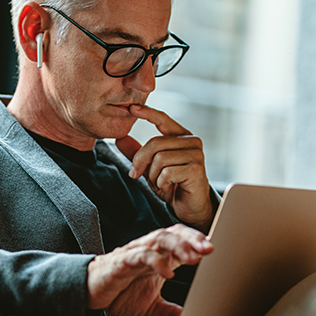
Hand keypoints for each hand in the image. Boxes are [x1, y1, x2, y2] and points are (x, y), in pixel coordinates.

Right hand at [87, 224, 212, 315]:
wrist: (90, 293)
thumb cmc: (120, 292)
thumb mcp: (152, 306)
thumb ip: (172, 312)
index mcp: (160, 256)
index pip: (183, 240)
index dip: (199, 242)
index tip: (216, 250)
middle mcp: (150, 250)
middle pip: (174, 233)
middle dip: (193, 239)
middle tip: (209, 249)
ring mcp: (136, 253)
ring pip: (159, 239)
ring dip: (178, 246)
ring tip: (193, 257)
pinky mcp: (121, 261)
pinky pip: (140, 255)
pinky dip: (155, 261)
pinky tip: (167, 272)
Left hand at [116, 104, 214, 231]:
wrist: (189, 207)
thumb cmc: (172, 185)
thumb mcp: (150, 167)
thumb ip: (137, 153)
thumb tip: (119, 138)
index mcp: (181, 136)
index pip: (163, 119)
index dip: (147, 112)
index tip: (131, 108)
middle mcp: (191, 141)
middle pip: (155, 143)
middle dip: (141, 161)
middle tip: (136, 175)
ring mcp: (196, 154)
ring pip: (160, 158)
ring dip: (154, 176)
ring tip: (161, 183)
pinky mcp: (196, 169)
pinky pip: (167, 172)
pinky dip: (162, 183)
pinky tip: (170, 188)